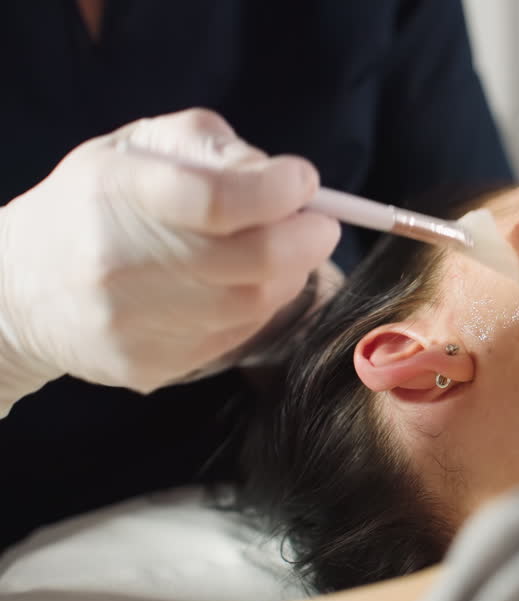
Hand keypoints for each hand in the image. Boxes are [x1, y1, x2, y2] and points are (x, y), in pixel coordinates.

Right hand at [0, 108, 339, 396]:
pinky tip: (248, 287)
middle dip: (305, 240)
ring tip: (285, 252)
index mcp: (116, 192)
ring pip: (252, 306)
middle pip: (251, 264)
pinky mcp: (146, 366)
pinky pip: (233, 338)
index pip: (220, 200)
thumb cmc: (94, 204)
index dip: (278, 192)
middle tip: (321, 224)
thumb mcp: (139, 149)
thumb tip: (282, 177)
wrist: (16, 288)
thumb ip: (212, 148)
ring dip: (288, 276)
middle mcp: (118, 262)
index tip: (304, 181)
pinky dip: (258, 309)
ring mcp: (132, 323)